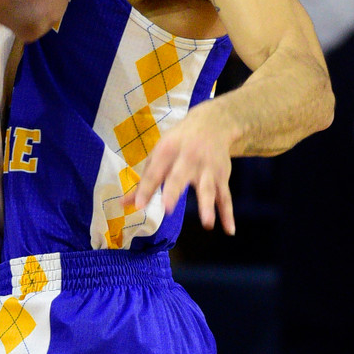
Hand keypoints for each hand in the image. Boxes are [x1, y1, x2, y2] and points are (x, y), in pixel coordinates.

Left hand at [132, 107, 235, 233]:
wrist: (213, 124)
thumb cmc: (178, 143)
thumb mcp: (158, 154)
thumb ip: (144, 181)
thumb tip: (124, 205)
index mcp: (167, 151)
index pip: (154, 173)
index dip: (145, 189)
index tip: (137, 206)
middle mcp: (187, 159)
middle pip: (179, 178)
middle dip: (173, 193)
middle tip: (167, 209)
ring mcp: (207, 169)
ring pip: (207, 189)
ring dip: (207, 207)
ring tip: (207, 224)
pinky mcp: (222, 177)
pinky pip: (225, 197)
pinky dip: (227, 213)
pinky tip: (229, 230)